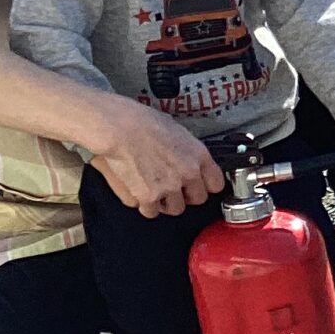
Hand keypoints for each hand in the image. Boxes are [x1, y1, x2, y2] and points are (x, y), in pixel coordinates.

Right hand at [86, 97, 221, 216]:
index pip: (216, 184)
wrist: (118, 128)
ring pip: (175, 209)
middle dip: (185, 195)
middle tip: (171, 188)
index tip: (197, 186)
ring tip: (152, 189)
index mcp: (198, 155)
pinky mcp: (149, 197)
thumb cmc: (141, 122)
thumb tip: (186, 157)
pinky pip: (151, 211)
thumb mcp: (175, 130)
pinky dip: (143, 205)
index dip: (205, 186)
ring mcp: (170, 187)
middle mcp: (188, 173)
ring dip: (164, 203)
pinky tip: (138, 191)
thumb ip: (186, 150)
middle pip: (197, 199)